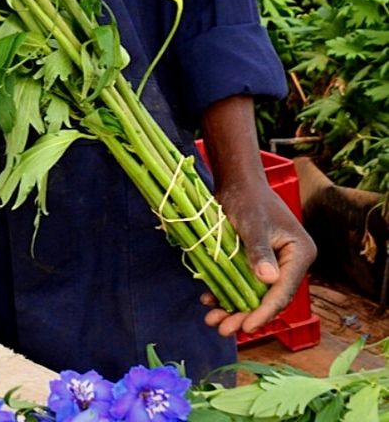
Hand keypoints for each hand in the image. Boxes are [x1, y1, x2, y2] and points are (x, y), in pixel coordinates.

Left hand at [202, 179, 316, 336]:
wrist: (236, 180)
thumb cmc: (248, 196)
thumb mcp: (253, 223)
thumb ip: (260, 251)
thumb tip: (269, 280)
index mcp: (299, 254)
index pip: (283, 291)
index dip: (264, 311)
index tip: (246, 327)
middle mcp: (290, 263)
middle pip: (268, 298)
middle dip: (244, 315)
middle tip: (222, 329)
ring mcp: (273, 264)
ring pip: (254, 295)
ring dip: (233, 309)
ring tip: (212, 319)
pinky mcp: (256, 262)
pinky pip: (243, 284)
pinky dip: (227, 293)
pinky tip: (209, 300)